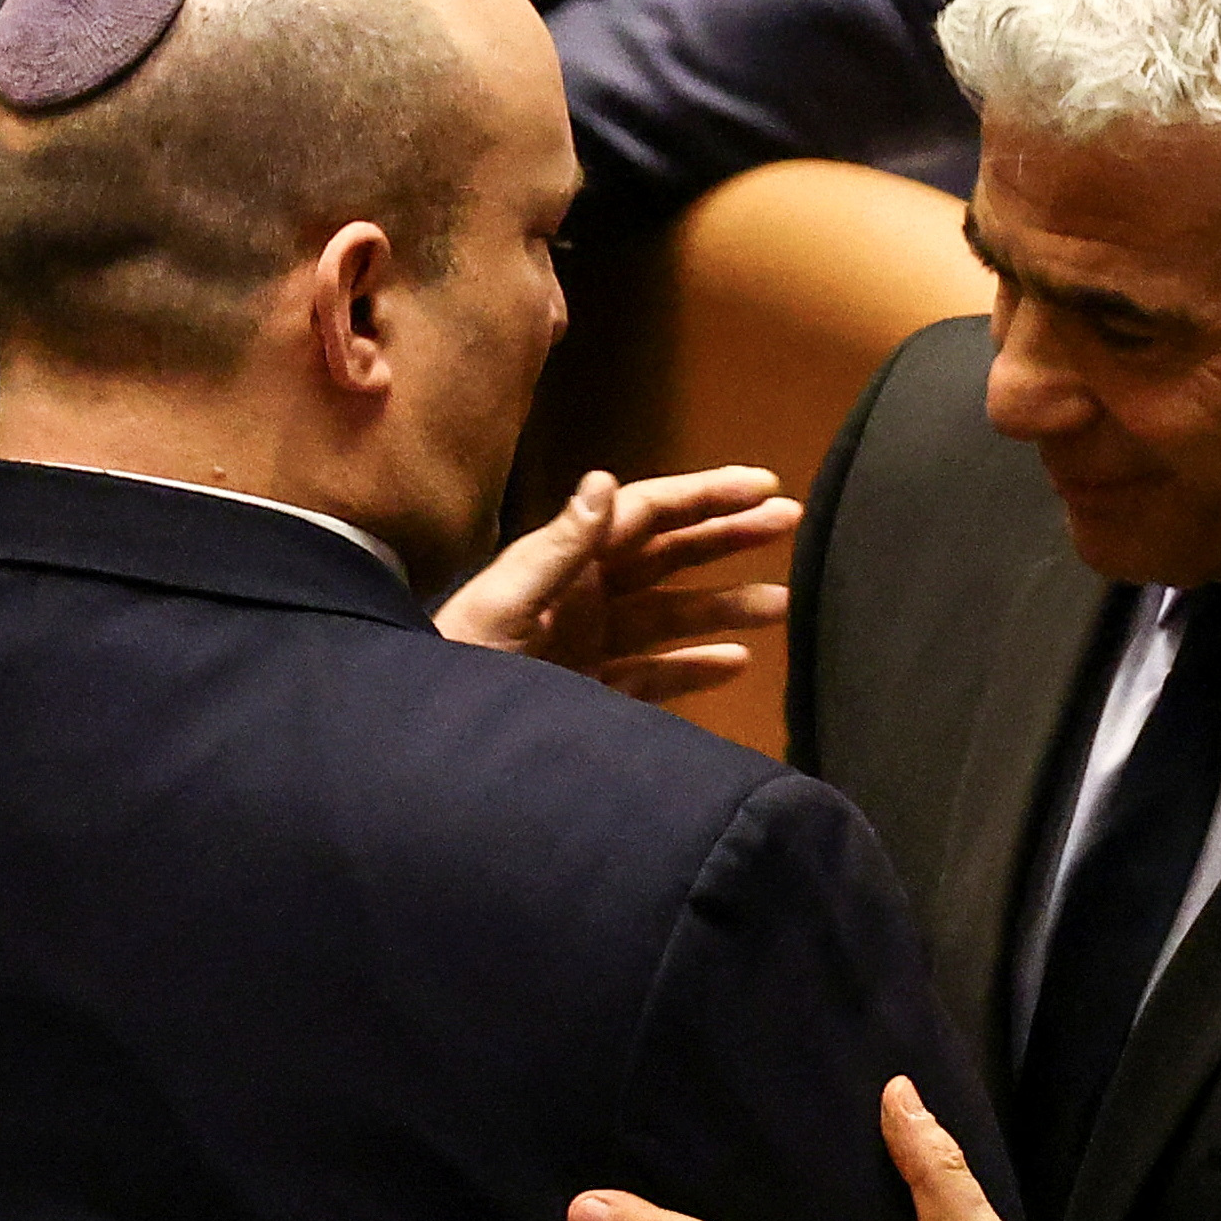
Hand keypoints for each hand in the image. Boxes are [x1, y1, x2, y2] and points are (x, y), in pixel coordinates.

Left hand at [434, 467, 800, 701]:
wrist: (428, 738)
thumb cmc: (457, 663)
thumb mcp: (505, 602)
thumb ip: (558, 548)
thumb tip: (605, 482)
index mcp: (567, 560)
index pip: (647, 513)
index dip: (704, 495)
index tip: (763, 484)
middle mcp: (586, 595)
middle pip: (670, 556)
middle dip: (729, 538)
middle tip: (792, 522)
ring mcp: (592, 645)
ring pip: (673, 617)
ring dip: (725, 607)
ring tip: (782, 605)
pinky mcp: (594, 694)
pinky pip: (655, 676)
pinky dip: (694, 669)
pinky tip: (736, 663)